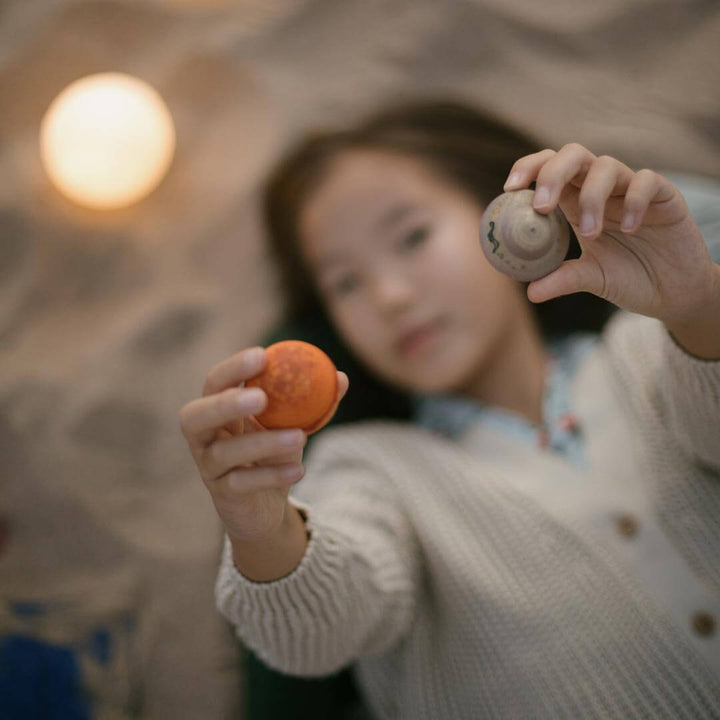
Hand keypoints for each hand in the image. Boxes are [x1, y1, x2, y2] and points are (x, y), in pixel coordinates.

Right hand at [179, 346, 348, 543]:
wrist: (266, 505)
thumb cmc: (275, 453)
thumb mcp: (293, 424)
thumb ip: (313, 401)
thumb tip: (340, 378)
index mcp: (217, 409)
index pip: (215, 382)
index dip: (233, 368)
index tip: (262, 356)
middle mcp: (203, 436)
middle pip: (194, 416)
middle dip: (225, 404)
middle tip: (261, 398)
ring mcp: (209, 467)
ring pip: (224, 453)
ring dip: (263, 443)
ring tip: (299, 437)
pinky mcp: (223, 495)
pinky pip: (242, 484)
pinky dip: (271, 476)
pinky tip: (299, 470)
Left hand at [504, 143, 719, 334]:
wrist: (673, 293)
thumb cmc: (628, 279)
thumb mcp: (591, 279)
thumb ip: (562, 279)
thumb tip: (530, 292)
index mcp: (575, 203)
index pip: (548, 169)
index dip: (528, 170)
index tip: (509, 189)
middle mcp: (600, 190)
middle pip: (572, 155)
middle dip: (552, 173)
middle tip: (542, 206)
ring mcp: (631, 190)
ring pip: (606, 165)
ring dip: (592, 197)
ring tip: (591, 234)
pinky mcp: (663, 196)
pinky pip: (646, 181)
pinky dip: (633, 200)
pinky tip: (629, 228)